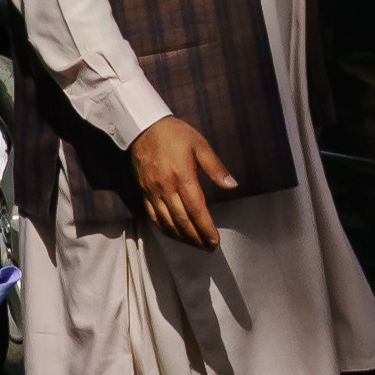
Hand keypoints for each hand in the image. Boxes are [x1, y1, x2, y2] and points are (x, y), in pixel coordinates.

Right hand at [129, 114, 230, 247]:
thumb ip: (216, 168)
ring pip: (167, 222)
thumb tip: (232, 185)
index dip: (206, 228)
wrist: (142, 126)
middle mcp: (166, 188)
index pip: (196, 210)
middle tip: (208, 248)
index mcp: (183, 176)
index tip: (214, 240)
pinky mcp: (144, 192)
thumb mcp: (200, 145)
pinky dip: (165, 229)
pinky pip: (154, 216)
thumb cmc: (174, 133)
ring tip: (195, 245)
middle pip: (182, 221)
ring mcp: (153, 191)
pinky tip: (174, 234)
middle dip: (196, 238)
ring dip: (182, 238)